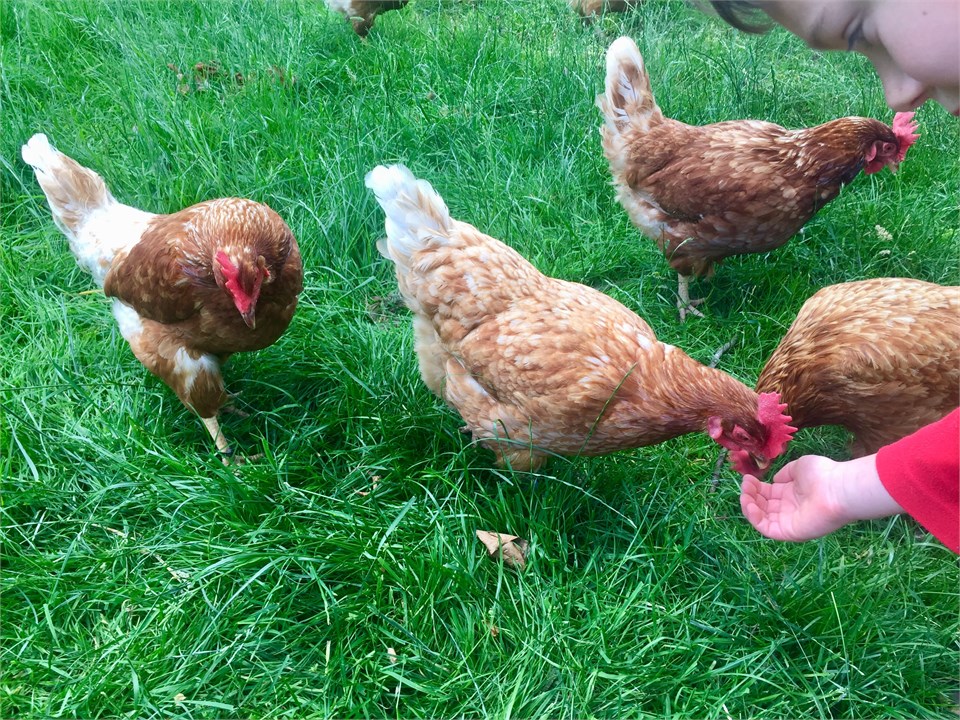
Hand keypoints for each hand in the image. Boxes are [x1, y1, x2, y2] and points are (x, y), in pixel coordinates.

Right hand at [740, 454, 903, 541]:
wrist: (837, 489)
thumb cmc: (821, 475)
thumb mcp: (799, 467)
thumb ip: (785, 473)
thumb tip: (774, 480)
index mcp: (791, 494)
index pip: (768, 494)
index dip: (755, 487)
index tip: (748, 478)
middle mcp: (788, 508)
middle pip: (762, 505)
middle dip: (750, 494)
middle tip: (745, 484)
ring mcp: (788, 521)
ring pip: (761, 518)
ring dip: (749, 506)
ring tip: (745, 494)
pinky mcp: (788, 531)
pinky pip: (766, 528)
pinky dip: (754, 518)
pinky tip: (749, 504)